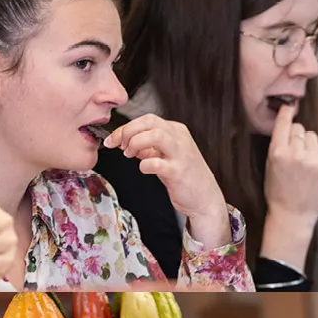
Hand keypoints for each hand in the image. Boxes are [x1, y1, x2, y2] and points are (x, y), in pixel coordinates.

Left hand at [104, 114, 229, 246]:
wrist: (204, 198)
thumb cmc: (185, 177)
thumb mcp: (165, 156)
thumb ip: (148, 147)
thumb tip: (126, 142)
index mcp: (175, 131)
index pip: (147, 119)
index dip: (125, 128)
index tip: (113, 139)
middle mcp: (179, 138)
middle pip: (149, 122)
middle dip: (127, 132)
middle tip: (119, 146)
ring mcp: (180, 154)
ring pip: (155, 135)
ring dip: (135, 143)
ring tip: (129, 155)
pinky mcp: (179, 171)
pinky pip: (157, 163)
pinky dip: (145, 165)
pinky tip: (143, 169)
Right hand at [261, 100, 317, 269]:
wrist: (292, 215)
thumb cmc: (277, 192)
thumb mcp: (269, 167)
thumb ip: (279, 146)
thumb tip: (290, 125)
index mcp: (277, 153)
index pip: (284, 123)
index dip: (287, 113)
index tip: (289, 105)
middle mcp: (296, 154)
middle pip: (299, 129)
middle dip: (296, 136)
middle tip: (294, 152)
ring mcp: (313, 160)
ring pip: (312, 137)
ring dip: (308, 145)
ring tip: (304, 162)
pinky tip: (313, 169)